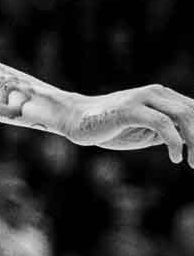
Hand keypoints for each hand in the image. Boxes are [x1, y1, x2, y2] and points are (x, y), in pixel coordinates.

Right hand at [17, 85, 193, 165]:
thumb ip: (171, 131)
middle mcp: (156, 92)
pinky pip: (163, 124)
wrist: (74, 119)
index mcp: (163, 96)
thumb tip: (192, 140)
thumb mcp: (147, 132)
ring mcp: (142, 98)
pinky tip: (175, 158)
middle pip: (193, 112)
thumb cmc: (110, 127)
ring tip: (191, 163)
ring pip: (184, 115)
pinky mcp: (130, 109)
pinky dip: (175, 142)